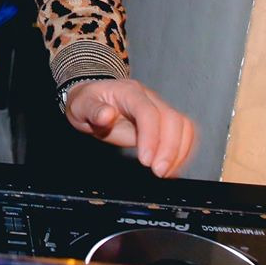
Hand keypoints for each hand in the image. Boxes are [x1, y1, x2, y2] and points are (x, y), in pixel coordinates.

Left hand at [64, 78, 195, 177]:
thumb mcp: (81, 106)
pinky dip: (183, 152)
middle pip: (172, 118)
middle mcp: (148, 97)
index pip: (148, 112)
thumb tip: (107, 115)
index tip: (146, 161)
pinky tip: (171, 167)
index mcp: (128, 92)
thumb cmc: (88, 102)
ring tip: (165, 172)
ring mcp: (158, 108)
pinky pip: (184, 133)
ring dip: (179, 152)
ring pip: (183, 126)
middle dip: (170, 148)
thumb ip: (93, 110)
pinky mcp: (164, 121)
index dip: (151, 136)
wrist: (93, 99)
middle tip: (158, 171)